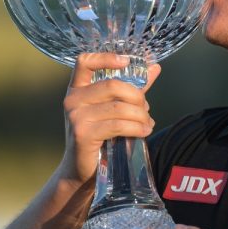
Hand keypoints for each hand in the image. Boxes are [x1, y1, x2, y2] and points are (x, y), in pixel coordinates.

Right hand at [58, 53, 160, 184]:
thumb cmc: (100, 136)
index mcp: (77, 89)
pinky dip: (137, 127)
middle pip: (113, 85)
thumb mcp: (113, 108)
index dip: (106, 57)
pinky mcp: (83, 134)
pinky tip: (144, 131)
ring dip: (140, 115)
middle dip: (137, 97)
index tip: (126, 61)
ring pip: (119, 107)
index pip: (84, 62)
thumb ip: (132, 87)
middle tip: (146, 109)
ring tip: (148, 123)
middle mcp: (72, 100)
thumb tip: (154, 67)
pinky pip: (118, 125)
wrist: (82, 171)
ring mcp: (76, 116)